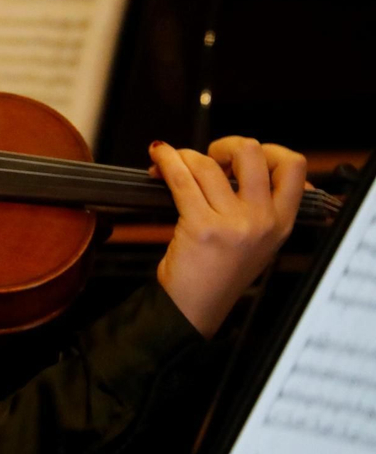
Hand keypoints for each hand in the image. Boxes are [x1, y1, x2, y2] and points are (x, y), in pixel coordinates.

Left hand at [152, 137, 305, 337]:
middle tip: (208, 158)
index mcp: (283, 222)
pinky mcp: (202, 228)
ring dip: (183, 155)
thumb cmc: (218, 272)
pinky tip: (158, 158)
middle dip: (224, 145)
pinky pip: (181, 179)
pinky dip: (166, 161)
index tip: (242, 158)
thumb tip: (238, 160)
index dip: (268, 150)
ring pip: (208, 163)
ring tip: (171, 162)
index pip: (295, 167)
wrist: (194, 308)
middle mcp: (264, 221)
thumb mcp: (257, 241)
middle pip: (251, 152)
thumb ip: (259, 205)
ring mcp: (234, 224)